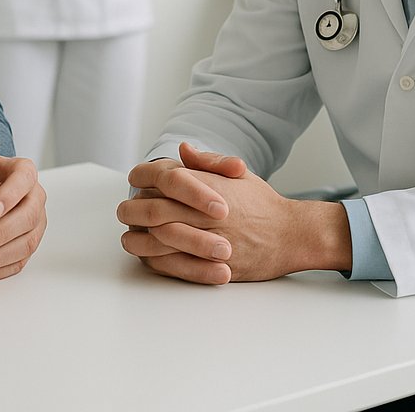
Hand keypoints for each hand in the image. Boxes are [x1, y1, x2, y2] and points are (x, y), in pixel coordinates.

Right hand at [0, 135, 46, 282]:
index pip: (8, 193)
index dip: (15, 192)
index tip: (15, 190)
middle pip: (12, 223)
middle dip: (21, 216)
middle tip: (25, 210)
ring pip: (6, 249)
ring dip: (18, 239)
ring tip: (21, 229)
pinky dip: (6, 262)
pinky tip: (9, 250)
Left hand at [116, 143, 350, 284]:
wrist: (290, 235)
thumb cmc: (263, 203)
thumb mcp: (237, 174)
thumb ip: (206, 162)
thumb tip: (181, 150)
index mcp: (207, 185)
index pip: (162, 179)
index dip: (142, 181)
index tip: (135, 184)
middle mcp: (204, 211)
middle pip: (153, 210)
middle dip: (133, 211)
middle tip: (123, 211)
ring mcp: (207, 239)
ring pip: (158, 239)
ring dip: (139, 238)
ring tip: (131, 235)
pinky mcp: (210, 264)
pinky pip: (173, 265)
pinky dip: (155, 261)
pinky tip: (148, 257)